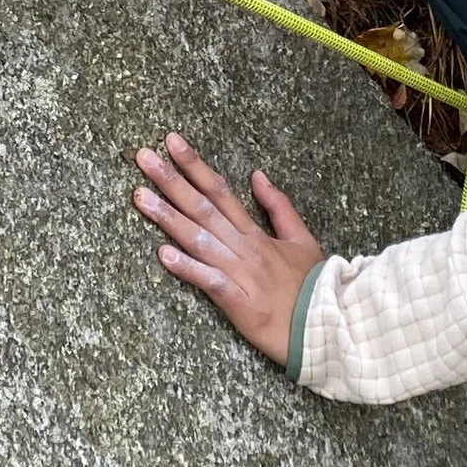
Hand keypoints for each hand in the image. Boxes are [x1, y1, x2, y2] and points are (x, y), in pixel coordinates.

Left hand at [133, 132, 322, 365]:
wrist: (326, 324)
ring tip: (140, 198)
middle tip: (143, 157)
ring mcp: (239, 274)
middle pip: (202, 208)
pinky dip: (187, 267)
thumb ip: (278, 207)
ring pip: (199, 239)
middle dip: (171, 181)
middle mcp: (243, 247)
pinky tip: (163, 255)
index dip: (194, 165)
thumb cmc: (312, 284)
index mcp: (255, 233)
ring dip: (168, 218)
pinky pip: (209, 281)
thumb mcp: (301, 238)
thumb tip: (257, 175)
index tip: (171, 142)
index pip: (219, 190)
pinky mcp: (238, 303)